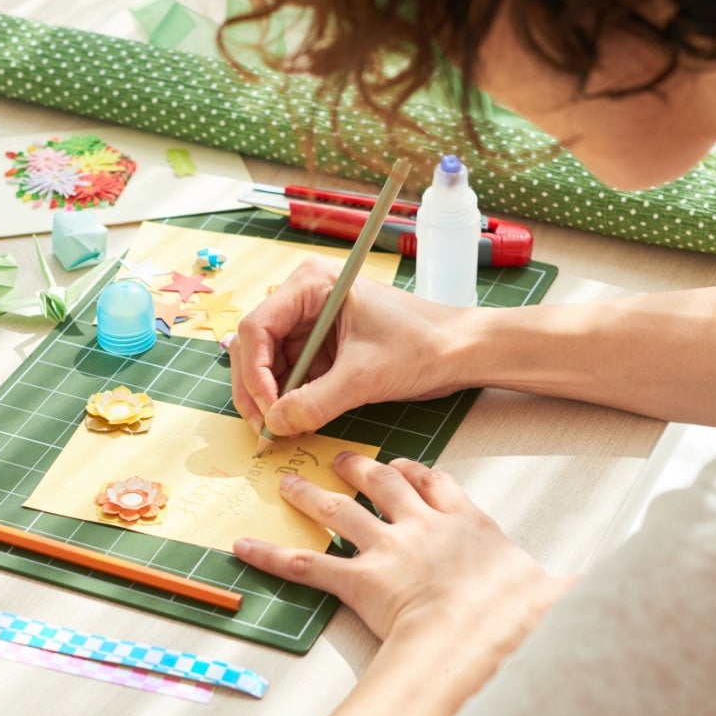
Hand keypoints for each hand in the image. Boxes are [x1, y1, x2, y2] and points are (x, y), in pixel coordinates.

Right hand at [230, 258, 472, 436]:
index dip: (255, 372)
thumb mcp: (364, 377)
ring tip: (279, 430)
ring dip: (270, 399)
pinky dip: (288, 400)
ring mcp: (311, 324)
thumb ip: (315, 402)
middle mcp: (304, 299)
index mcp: (311, 284)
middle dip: (257, 389)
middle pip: (257, 346)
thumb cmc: (422, 345)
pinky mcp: (323, 347)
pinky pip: (292, 375)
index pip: (258, 327)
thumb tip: (275, 424)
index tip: (267, 410)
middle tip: (265, 429)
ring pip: (270, 364)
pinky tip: (293, 421)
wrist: (460, 352)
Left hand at [235, 454, 574, 643]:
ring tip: (286, 483)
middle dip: (359, 467)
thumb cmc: (520, 613)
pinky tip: (244, 547)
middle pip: (384, 483)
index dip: (417, 473)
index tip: (403, 465)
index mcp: (466, 522)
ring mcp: (388, 547)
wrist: (485, 628)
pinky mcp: (359, 578)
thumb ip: (561, 589)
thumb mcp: (551, 593)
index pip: (437, 483)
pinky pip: (307, 563)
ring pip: (339, 510)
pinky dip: (272, 554)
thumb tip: (589, 594)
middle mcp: (422, 525)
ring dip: (309, 495)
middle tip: (341, 457)